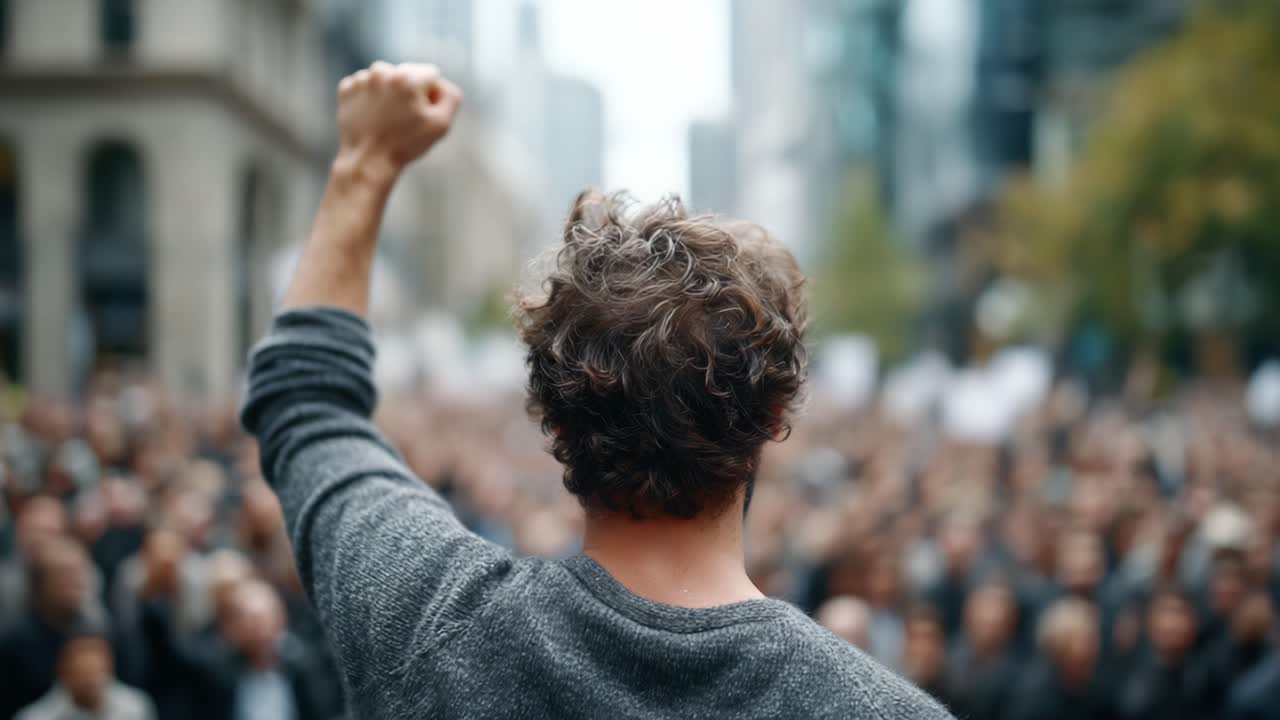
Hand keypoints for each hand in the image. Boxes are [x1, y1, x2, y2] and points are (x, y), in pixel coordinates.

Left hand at [335, 61, 462, 182]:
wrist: (368, 161)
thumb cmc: (407, 144)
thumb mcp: (442, 124)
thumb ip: (451, 96)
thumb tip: (440, 84)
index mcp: (407, 76)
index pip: (431, 74)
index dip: (431, 95)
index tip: (422, 113)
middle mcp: (382, 71)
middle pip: (407, 73)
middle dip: (409, 91)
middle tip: (404, 118)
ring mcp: (361, 79)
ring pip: (386, 79)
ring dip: (389, 93)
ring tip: (387, 119)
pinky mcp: (346, 89)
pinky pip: (366, 86)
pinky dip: (370, 98)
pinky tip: (373, 117)